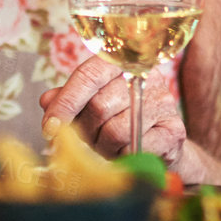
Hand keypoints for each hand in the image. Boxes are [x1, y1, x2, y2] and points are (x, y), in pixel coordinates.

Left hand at [38, 57, 185, 170]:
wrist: (162, 145)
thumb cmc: (120, 121)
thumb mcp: (91, 106)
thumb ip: (69, 100)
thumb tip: (46, 100)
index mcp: (121, 63)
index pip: (87, 75)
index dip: (65, 103)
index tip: (49, 128)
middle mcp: (145, 76)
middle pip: (98, 106)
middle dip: (85, 131)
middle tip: (89, 139)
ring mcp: (163, 102)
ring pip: (115, 131)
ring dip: (103, 147)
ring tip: (108, 147)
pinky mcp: (174, 130)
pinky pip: (134, 149)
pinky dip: (122, 157)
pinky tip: (126, 153)